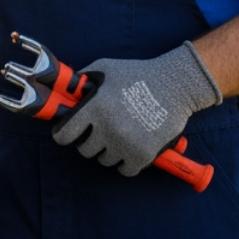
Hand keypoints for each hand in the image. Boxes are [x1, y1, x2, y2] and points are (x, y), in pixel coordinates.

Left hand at [51, 41, 220, 175]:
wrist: (175, 85)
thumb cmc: (139, 74)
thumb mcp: (106, 68)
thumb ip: (83, 78)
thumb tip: (67, 88)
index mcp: (95, 107)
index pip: (64, 135)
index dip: (63, 135)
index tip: (67, 135)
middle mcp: (107, 128)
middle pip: (85, 150)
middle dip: (90, 141)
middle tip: (100, 131)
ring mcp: (125, 143)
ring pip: (105, 160)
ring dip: (109, 151)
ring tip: (120, 135)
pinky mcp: (143, 155)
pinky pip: (125, 170)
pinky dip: (127, 163)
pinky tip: (131, 148)